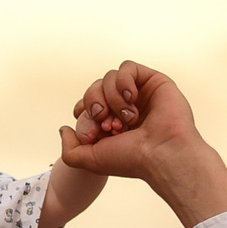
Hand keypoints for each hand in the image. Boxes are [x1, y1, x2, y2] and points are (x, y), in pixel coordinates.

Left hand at [55, 61, 226, 227]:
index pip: (87, 104)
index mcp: (112, 123)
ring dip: (111, 97)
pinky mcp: (153, 81)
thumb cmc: (131, 159)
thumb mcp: (89, 161)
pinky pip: (127, 67)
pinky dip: (123, 82)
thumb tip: (65, 128)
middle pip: (95, 88)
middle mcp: (125, 107)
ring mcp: (140, 93)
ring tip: (126, 117)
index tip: (92, 130)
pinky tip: (131, 99)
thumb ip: (69, 150)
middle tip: (106, 123)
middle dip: (95, 104)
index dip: (83, 111)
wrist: (161, 153)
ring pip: (109, 77)